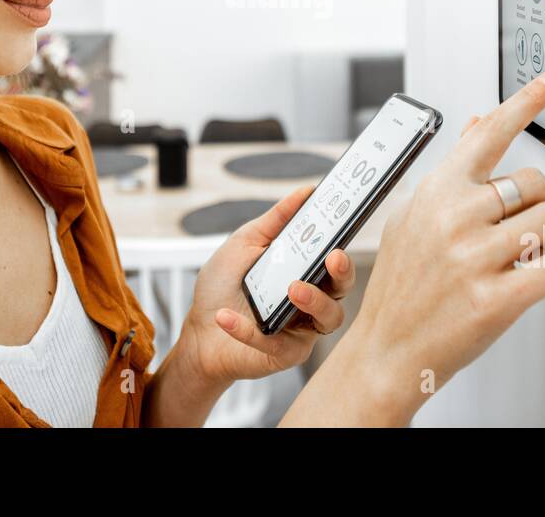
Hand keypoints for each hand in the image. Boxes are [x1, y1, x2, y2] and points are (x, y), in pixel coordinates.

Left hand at [174, 184, 357, 388]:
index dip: (343, 242)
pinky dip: (250, 330)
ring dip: (314, 301)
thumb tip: (305, 192)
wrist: (199, 328)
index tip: (345, 224)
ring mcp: (302, 328)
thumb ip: (275, 220)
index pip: (334, 257)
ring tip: (292, 288)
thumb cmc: (224, 285)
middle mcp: (312, 299)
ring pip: (329, 318)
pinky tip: (227, 317)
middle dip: (344, 272)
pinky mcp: (286, 353)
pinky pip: (280, 343)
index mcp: (306, 271)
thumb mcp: (245, 243)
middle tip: (333, 257)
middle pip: (343, 287)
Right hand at [343, 67, 544, 414]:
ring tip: (517, 259)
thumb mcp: (415, 215)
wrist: (387, 351)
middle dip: (536, 208)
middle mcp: (454, 217)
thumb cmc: (403, 285)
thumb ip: (454, 169)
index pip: (489, 132)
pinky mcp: (495, 300)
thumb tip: (478, 123)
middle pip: (537, 185)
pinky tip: (536, 275)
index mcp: (437, 190)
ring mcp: (473, 258)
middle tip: (511, 235)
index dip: (528, 100)